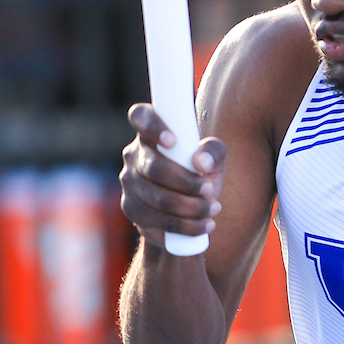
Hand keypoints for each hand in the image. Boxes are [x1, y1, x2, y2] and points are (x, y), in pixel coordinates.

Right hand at [120, 103, 225, 248]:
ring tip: (213, 209)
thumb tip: (201, 162)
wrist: (190, 206)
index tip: (173, 141)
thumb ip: (214, 151)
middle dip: (187, 182)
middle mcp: (134, 155)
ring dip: (190, 208)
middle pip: (154, 168)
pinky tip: (204, 225)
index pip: (140, 116)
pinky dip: (184, 226)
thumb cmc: (201, 171)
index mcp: (151, 133)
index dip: (152, 126)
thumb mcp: (214, 158)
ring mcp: (129, 183)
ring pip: (156, 199)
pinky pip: (154, 222)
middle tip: (210, 189)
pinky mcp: (131, 209)